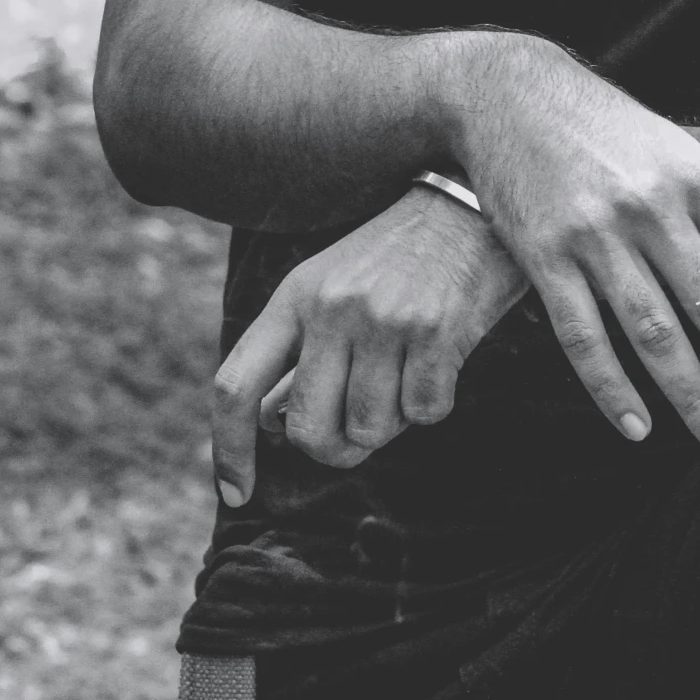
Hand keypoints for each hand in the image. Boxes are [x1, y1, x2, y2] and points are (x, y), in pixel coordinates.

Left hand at [211, 184, 528, 506]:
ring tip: (407, 374)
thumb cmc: (397, 256)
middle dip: (334, 449)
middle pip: (308, 431)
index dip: (228, 448)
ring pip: (369, 431)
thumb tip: (267, 422)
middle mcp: (332, 308)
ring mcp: (384, 320)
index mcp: (295, 296)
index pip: (236, 385)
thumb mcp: (332, 286)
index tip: (236, 493)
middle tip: (359, 429)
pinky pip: (424, 414)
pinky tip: (441, 361)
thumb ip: (299, 352)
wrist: (471, 206)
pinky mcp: (437, 332)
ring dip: (391, 422)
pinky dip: (433, 403)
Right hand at [448, 37, 699, 463]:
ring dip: (694, 398)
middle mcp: (651, 206)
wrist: (513, 95)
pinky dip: (612, 388)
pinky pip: (583, 337)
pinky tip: (639, 427)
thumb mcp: (690, 161)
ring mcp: (594, 234)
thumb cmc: (616, 135)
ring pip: (653, 333)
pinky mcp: (543, 257)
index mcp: (697, 178)